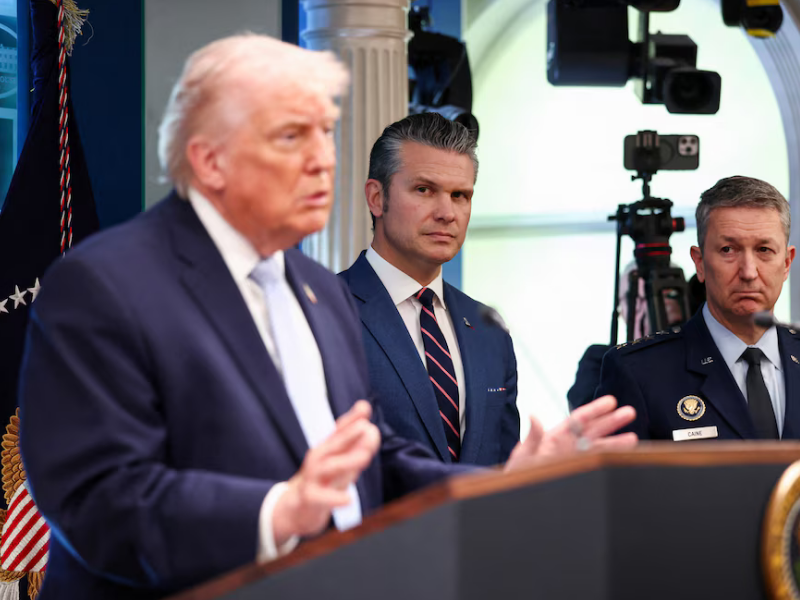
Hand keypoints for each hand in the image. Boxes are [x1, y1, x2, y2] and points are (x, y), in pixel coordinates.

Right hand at [273, 400, 379, 543]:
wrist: (296, 507)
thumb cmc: (323, 480)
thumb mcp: (338, 462)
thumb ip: (355, 447)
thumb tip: (373, 429)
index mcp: (327, 448)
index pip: (340, 429)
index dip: (352, 418)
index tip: (365, 407)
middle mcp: (319, 459)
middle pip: (334, 444)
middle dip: (350, 434)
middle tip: (367, 427)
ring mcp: (313, 477)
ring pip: (329, 468)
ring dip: (347, 461)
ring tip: (365, 457)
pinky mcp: (309, 498)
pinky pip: (322, 498)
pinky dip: (335, 498)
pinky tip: (349, 499)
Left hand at [504, 395, 636, 471]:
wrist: (517, 499)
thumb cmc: (516, 476)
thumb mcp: (523, 457)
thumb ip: (533, 438)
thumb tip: (534, 415)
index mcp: (553, 438)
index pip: (578, 420)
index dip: (595, 410)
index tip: (611, 402)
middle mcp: (566, 447)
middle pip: (592, 431)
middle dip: (611, 422)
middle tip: (630, 412)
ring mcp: (573, 461)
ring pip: (597, 448)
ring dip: (615, 443)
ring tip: (633, 439)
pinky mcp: (577, 473)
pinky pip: (595, 464)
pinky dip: (608, 460)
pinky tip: (622, 457)